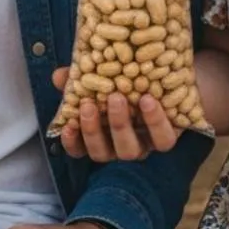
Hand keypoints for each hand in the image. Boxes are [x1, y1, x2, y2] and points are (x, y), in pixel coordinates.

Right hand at [51, 68, 179, 160]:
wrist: (166, 76)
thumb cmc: (126, 81)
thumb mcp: (102, 77)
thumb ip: (80, 78)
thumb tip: (59, 76)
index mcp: (102, 136)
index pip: (80, 149)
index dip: (72, 142)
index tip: (67, 125)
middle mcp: (120, 145)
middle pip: (103, 153)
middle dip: (93, 130)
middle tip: (89, 104)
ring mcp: (144, 144)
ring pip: (130, 151)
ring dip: (120, 126)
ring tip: (117, 98)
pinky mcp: (168, 136)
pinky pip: (163, 140)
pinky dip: (156, 122)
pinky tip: (149, 101)